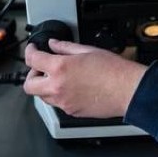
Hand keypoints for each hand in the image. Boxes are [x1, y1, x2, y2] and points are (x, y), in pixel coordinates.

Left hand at [23, 40, 147, 117]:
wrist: (128, 90)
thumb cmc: (114, 71)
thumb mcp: (88, 50)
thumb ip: (66, 47)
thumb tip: (54, 45)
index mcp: (60, 68)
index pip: (33, 60)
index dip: (30, 52)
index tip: (33, 50)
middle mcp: (58, 87)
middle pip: (29, 85)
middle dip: (32, 75)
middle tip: (42, 68)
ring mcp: (63, 102)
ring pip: (42, 96)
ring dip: (45, 86)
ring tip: (60, 77)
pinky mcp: (71, 111)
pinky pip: (57, 104)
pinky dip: (59, 95)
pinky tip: (72, 87)